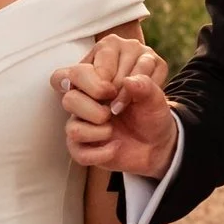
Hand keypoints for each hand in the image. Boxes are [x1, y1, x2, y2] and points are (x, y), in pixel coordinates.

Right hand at [56, 34, 178, 178]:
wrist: (156, 143)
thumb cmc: (151, 114)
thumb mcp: (156, 98)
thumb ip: (146, 86)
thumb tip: (129, 81)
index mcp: (96, 77)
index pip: (78, 71)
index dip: (102, 80)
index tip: (124, 87)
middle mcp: (82, 98)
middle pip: (66, 94)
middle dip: (95, 102)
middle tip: (115, 108)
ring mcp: (79, 122)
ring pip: (70, 125)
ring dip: (97, 129)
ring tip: (113, 129)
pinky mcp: (81, 146)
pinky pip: (76, 149)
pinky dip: (101, 152)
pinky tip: (116, 147)